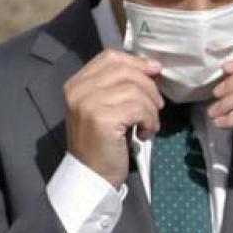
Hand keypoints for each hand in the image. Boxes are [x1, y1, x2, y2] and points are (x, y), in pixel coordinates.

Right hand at [64, 50, 162, 186]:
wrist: (90, 176)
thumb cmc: (102, 142)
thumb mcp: (106, 107)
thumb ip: (120, 85)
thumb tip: (153, 66)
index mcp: (77, 83)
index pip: (110, 57)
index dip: (137, 61)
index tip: (155, 71)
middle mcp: (78, 90)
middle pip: (126, 71)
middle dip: (149, 87)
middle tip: (155, 107)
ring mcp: (88, 104)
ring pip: (136, 90)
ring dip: (151, 109)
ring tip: (148, 125)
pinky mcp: (102, 119)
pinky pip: (139, 108)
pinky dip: (149, 121)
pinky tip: (143, 134)